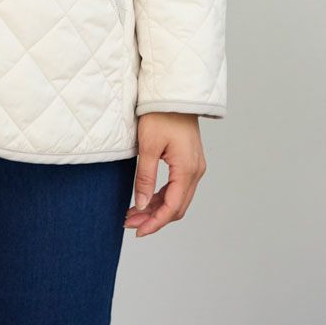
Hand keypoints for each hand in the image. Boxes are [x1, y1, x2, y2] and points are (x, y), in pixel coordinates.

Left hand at [124, 112, 205, 237]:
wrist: (174, 92)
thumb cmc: (160, 114)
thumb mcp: (148, 146)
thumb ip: (145, 177)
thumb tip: (141, 205)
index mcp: (187, 169)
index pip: (172, 208)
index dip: (155, 223)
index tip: (137, 231)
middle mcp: (195, 171)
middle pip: (177, 207)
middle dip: (154, 218)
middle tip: (130, 222)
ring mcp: (194, 166)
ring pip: (177, 198)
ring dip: (157, 209)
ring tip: (133, 214)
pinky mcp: (189, 161)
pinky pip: (178, 186)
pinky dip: (162, 196)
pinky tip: (146, 200)